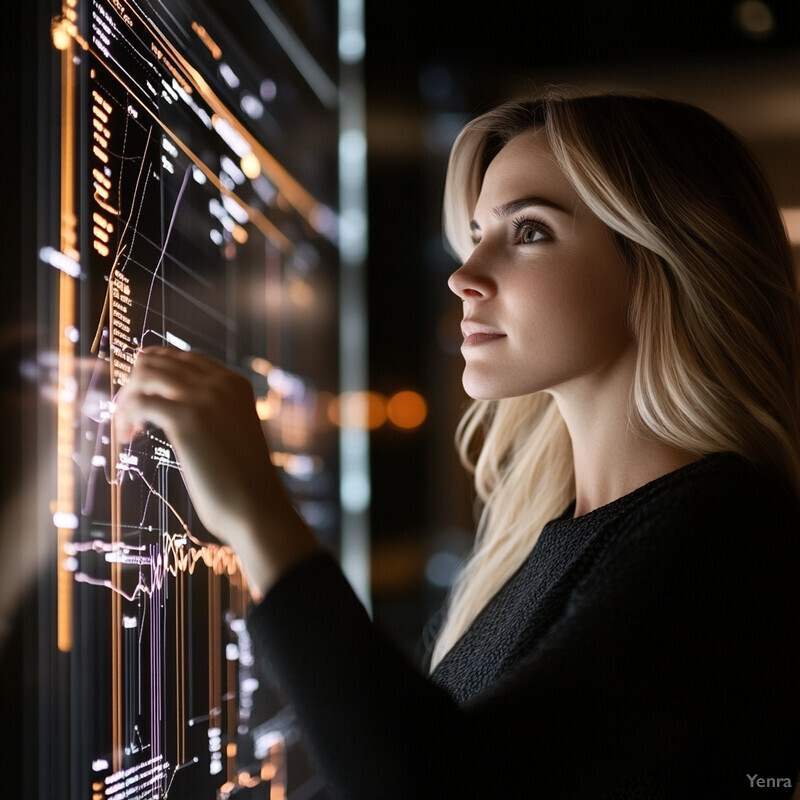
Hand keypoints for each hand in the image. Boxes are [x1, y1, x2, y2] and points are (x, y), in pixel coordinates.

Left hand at [113, 347, 319, 596]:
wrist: (258, 508)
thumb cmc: (244, 483)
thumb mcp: (234, 432)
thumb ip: (215, 412)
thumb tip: (175, 408)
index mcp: (235, 384)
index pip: (183, 358)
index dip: (154, 373)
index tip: (141, 397)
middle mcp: (221, 383)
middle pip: (157, 361)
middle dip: (135, 386)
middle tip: (130, 417)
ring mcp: (204, 397)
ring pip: (144, 375)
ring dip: (126, 400)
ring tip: (128, 429)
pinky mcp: (185, 418)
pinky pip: (139, 401)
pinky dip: (125, 417)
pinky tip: (127, 437)